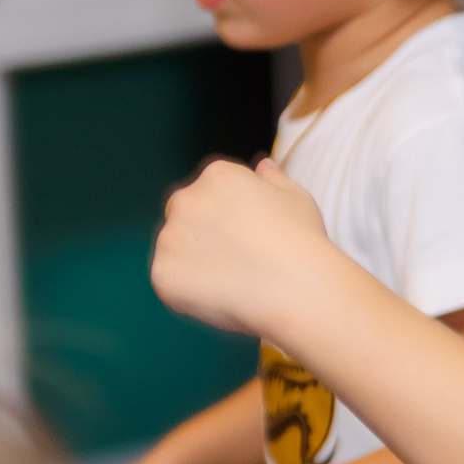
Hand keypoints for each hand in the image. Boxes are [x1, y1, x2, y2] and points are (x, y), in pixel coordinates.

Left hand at [151, 158, 329, 334]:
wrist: (295, 288)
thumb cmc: (302, 242)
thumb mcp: (296, 197)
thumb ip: (272, 178)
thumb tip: (262, 166)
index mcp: (217, 176)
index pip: (208, 191)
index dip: (227, 217)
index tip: (246, 236)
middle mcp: (187, 199)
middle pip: (183, 215)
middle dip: (201, 234)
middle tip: (234, 260)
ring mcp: (170, 236)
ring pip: (173, 249)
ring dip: (191, 262)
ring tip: (230, 282)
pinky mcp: (162, 272)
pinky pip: (169, 281)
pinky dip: (187, 291)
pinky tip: (219, 297)